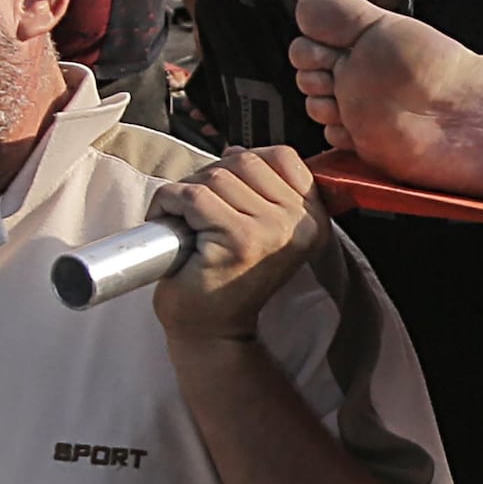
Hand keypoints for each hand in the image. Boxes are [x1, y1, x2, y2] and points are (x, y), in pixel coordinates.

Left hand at [148, 146, 332, 341]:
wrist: (212, 332)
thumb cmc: (227, 281)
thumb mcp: (261, 228)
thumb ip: (260, 189)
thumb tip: (235, 151)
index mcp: (312, 217)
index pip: (282, 156)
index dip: (244, 164)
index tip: (227, 195)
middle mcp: (299, 223)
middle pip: (244, 161)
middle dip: (210, 178)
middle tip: (197, 213)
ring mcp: (271, 231)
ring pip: (216, 176)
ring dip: (186, 193)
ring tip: (185, 223)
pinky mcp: (239, 240)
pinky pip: (193, 196)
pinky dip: (169, 204)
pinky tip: (171, 227)